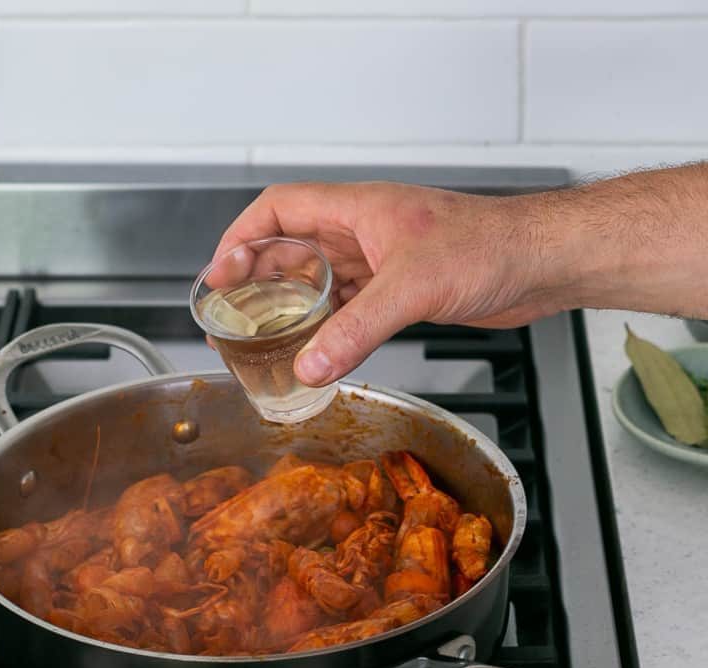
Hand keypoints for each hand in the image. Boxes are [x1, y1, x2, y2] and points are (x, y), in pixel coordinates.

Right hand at [211, 181, 567, 385]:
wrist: (540, 263)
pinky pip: (350, 309)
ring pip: (320, 282)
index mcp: (357, 210)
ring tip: (265, 338)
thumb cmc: (490, 245)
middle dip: (258, 279)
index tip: (220, 274)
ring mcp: (382, 262)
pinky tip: (318, 351)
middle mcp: (364, 233)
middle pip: (292, 248)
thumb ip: (357, 329)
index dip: (242, 238)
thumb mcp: (412, 287)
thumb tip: (310, 366)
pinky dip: (329, 329)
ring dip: (292, 308)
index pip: (280, 210)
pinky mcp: (400, 291)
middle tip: (233, 316)